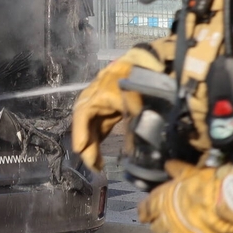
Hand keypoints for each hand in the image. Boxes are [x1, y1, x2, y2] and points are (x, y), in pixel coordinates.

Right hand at [71, 46, 165, 170]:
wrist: (152, 66)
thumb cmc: (144, 82)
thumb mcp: (141, 104)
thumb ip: (136, 127)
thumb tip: (133, 154)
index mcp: (100, 91)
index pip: (84, 112)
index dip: (81, 131)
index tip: (80, 148)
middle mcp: (95, 96)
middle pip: (84, 121)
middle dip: (86, 144)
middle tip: (93, 166)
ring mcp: (100, 101)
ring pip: (90, 126)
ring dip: (91, 145)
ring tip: (97, 166)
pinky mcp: (106, 108)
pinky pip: (97, 126)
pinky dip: (97, 140)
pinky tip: (99, 156)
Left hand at [138, 160, 232, 232]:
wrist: (226, 202)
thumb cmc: (207, 184)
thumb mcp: (191, 173)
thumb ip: (179, 171)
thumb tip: (168, 164)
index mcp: (162, 202)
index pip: (145, 209)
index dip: (145, 213)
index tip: (145, 217)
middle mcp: (166, 221)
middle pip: (156, 230)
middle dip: (161, 229)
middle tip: (168, 229)